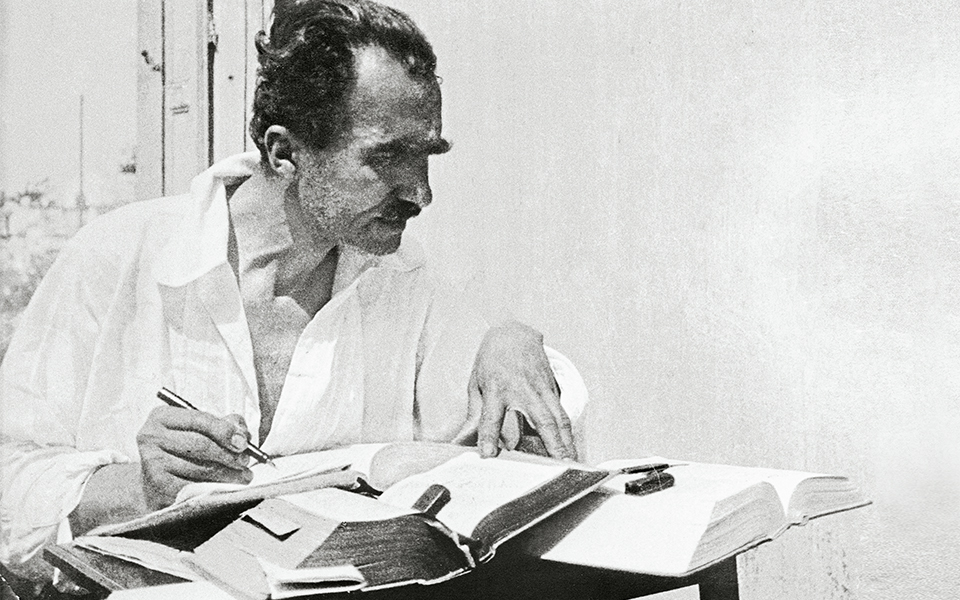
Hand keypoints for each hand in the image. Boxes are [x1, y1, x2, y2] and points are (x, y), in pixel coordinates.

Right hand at [136, 406, 253, 509]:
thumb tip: (241, 434)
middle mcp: (151, 437)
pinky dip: (214, 489)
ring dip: (227, 475)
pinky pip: (193, 489)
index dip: (225, 431)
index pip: (200, 420)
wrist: (150, 482)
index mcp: (162, 417)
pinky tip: (226, 489)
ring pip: (200, 470)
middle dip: (229, 455)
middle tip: (245, 462)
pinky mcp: (157, 488)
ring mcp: (152, 464)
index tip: (243, 443)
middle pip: (201, 446)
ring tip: (243, 477)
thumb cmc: (181, 450)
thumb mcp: (197, 430)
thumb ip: (222, 425)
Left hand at [465, 321, 576, 459]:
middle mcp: (523, 389)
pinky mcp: (552, 388)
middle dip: (552, 443)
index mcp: (497, 388)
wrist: (513, 333)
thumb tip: (462, 441)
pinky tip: (570, 447)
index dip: (489, 436)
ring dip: (566, 441)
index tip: (489, 455)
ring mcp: (541, 388)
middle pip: (541, 419)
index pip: (492, 416)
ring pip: (559, 418)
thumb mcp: (476, 383)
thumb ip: (474, 415)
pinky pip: (561, 413)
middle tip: (559, 465)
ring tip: (571, 462)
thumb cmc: (492, 360)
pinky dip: (567, 431)